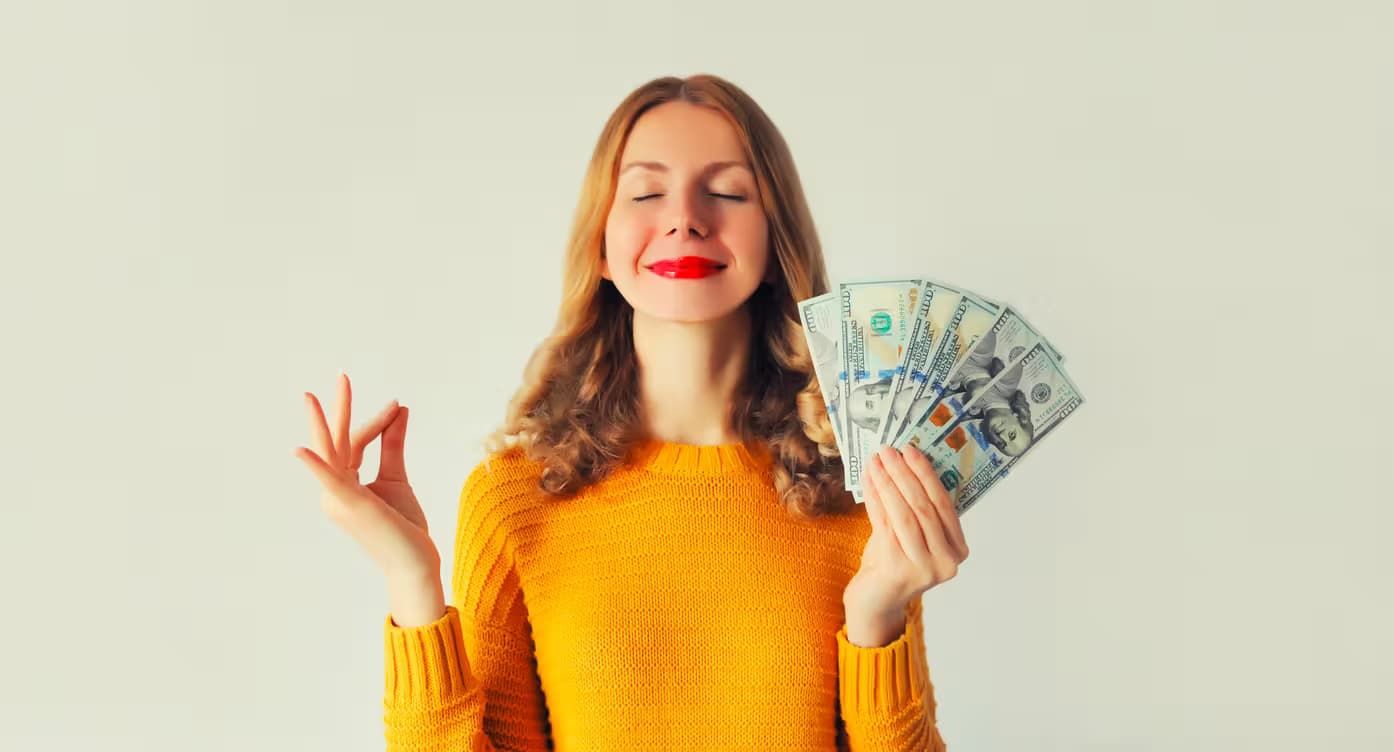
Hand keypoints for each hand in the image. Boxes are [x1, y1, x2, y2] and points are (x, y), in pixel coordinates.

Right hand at [293, 372, 440, 580]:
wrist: (415, 563)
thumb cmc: (404, 527)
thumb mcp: (397, 477)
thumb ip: (393, 443)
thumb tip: (400, 409)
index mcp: (345, 484)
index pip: (355, 442)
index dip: (377, 421)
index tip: (397, 405)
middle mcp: (335, 490)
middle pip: (338, 442)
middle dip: (339, 409)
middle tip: (342, 376)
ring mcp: (339, 499)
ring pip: (331, 454)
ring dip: (323, 425)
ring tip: (310, 398)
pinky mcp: (350, 505)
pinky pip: (330, 482)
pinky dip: (316, 465)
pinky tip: (301, 450)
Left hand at [844, 445, 969, 617]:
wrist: (875, 599)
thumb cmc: (894, 560)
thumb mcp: (913, 534)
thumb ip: (917, 507)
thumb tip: (905, 462)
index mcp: (958, 550)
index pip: (944, 504)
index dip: (927, 474)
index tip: (911, 450)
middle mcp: (947, 562)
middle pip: (924, 507)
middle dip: (905, 474)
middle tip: (889, 450)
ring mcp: (925, 569)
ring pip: (905, 515)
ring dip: (889, 483)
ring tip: (876, 461)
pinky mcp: (899, 571)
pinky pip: (885, 526)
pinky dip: (875, 499)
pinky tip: (868, 482)